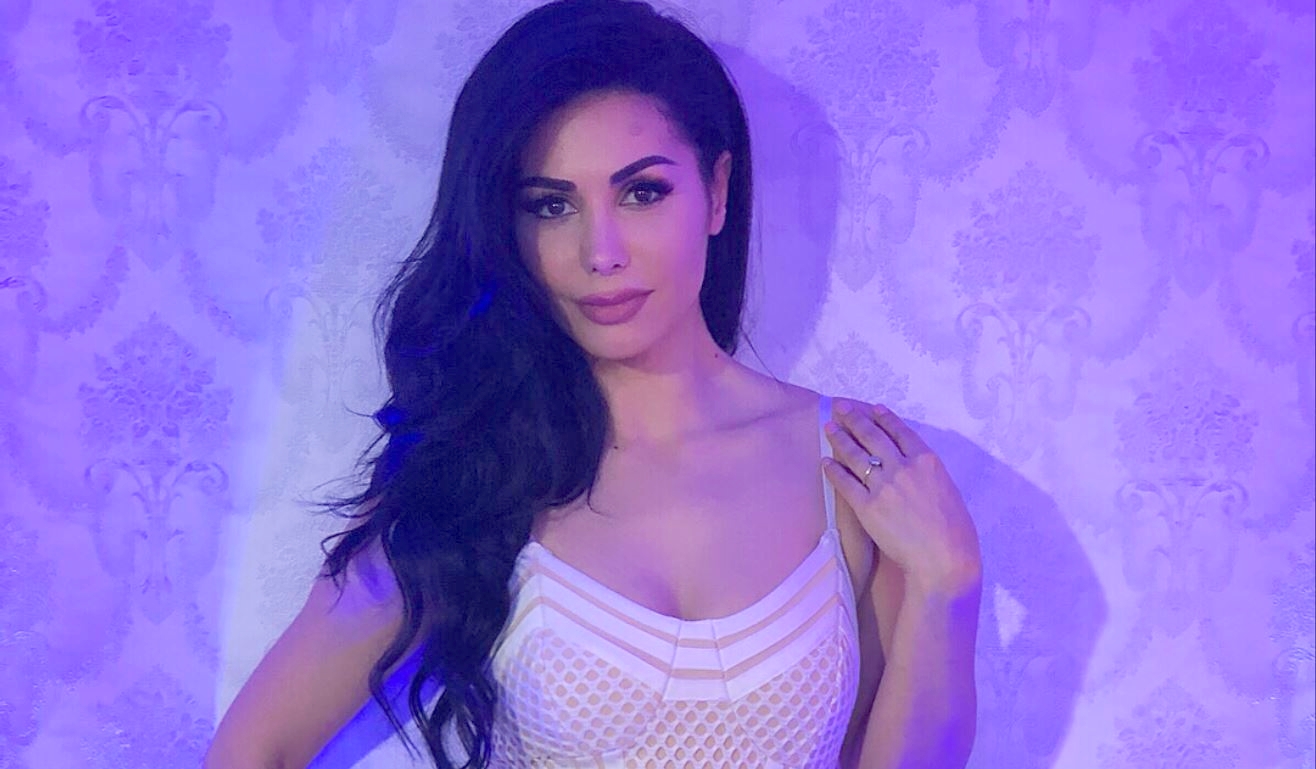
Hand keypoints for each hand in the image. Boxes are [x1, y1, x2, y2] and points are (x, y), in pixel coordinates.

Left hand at [822, 399, 981, 598]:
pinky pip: (846, 483)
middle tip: (840, 407)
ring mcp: (883, 486)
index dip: (883, 417)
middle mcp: (903, 467)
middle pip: (872, 436)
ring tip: (829, 427)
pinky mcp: (867, 507)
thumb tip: (913, 466)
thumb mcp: (948, 488)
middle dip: (854, 418)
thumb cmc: (955, 530)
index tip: (871, 408)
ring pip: (855, 455)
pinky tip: (826, 462)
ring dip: (840, 438)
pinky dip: (834, 470)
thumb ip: (927, 473)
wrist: (943, 559)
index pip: (899, 430)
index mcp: (927, 460)